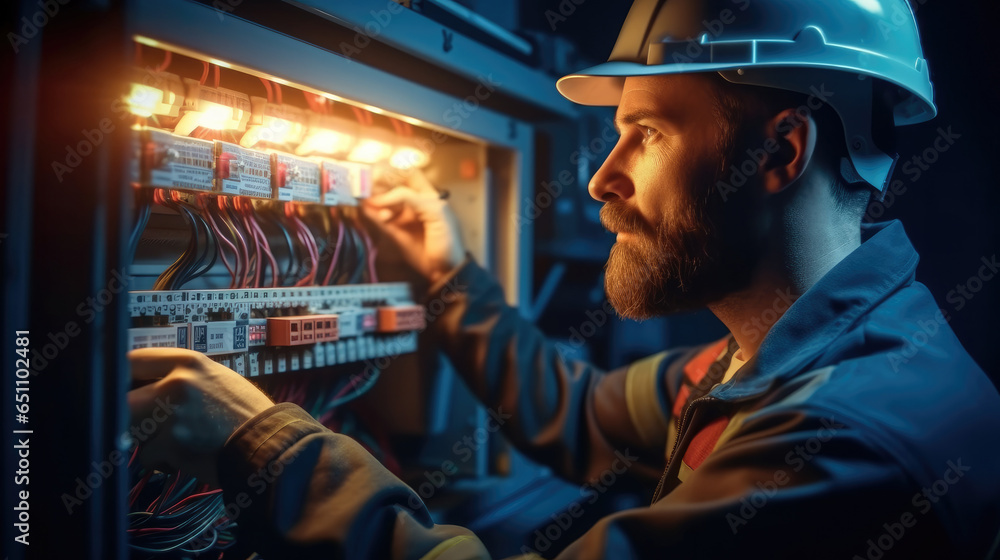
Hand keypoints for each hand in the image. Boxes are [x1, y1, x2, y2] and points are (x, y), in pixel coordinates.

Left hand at [126, 348, 273, 486]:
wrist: (268, 443)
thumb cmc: (246, 413)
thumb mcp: (217, 378)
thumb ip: (182, 376)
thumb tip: (144, 384)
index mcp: (189, 362)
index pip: (134, 360)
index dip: (122, 377)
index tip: (119, 389)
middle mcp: (177, 382)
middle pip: (123, 398)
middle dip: (127, 415)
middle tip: (139, 423)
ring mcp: (172, 414)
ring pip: (133, 429)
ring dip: (148, 439)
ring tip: (178, 439)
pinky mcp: (171, 443)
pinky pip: (149, 455)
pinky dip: (163, 461)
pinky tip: (186, 455)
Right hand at [362, 168, 465, 284]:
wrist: (446, 269)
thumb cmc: (448, 239)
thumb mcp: (436, 212)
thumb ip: (411, 199)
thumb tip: (383, 197)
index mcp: (427, 195)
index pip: (408, 174)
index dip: (395, 170)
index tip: (379, 170)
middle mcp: (413, 203)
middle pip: (392, 186)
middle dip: (379, 183)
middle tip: (367, 184)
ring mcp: (403, 218)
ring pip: (384, 202)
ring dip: (374, 198)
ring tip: (367, 200)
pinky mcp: (394, 232)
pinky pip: (379, 219)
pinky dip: (370, 213)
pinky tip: (364, 208)